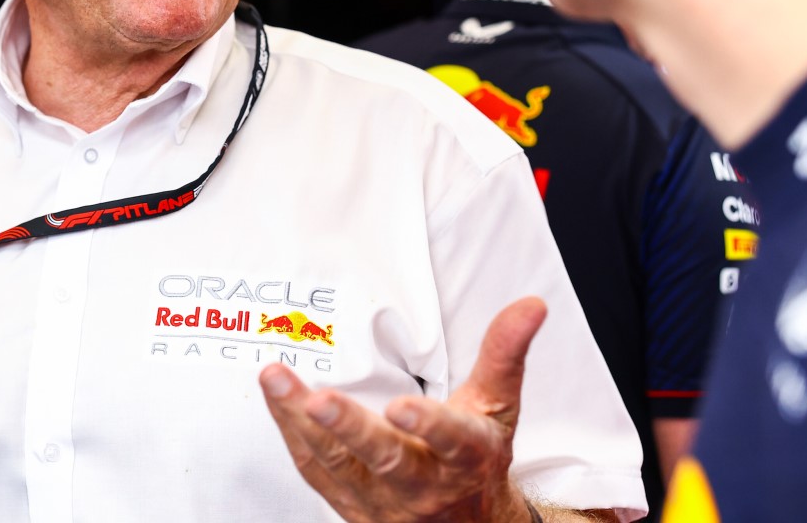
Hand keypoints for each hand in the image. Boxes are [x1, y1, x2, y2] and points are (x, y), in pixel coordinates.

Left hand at [260, 296, 546, 522]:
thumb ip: (504, 353)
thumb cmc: (476, 458)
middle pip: (385, 459)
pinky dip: (291, 432)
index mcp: (467, 456)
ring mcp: (382, 500)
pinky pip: (315, 469)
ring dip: (301, 423)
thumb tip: (531, 304)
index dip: (429, 425)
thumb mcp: (498, 406)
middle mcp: (424, 484)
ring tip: (275, 379)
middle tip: (318, 400)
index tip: (402, 406)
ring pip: (337, 465)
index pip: (452, 441)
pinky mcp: (349, 504)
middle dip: (350, 430)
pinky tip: (276, 398)